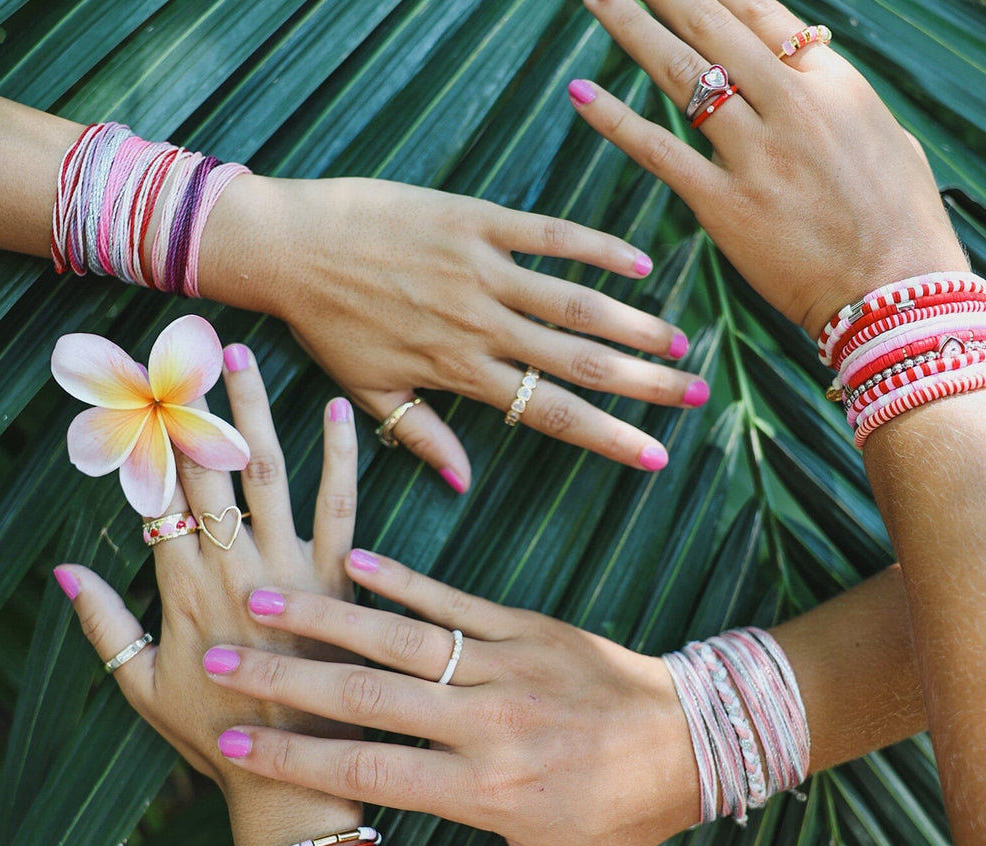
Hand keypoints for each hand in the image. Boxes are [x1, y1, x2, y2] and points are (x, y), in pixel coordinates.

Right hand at [55, 346, 363, 845]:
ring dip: (254, 412)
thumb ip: (104, 626)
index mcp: (184, 590)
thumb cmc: (213, 735)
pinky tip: (339, 412)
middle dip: (193, 405)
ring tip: (242, 356)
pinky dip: (341, 459)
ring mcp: (292, 569)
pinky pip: (341, 509)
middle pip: (208, 471)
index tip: (132, 389)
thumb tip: (63, 570)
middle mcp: (235, 568)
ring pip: (269, 473)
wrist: (293, 775)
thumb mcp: (140, 688)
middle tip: (185, 348)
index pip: (156, 497)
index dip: (143, 439)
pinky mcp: (340, 578)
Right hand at [197, 550, 700, 845]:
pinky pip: (456, 600)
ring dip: (329, 619)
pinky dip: (403, 580)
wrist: (692, 742)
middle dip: (288, 680)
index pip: (372, 770)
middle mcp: (488, 723)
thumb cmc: (618, 818)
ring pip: (404, 640)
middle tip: (220, 661)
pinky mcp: (528, 627)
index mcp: (486, 790)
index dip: (298, 756)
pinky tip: (353, 560)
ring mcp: (508, 667)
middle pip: (371, 697)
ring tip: (265, 602)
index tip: (236, 741)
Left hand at [202, 176, 708, 488]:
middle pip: (581, 362)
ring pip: (577, 302)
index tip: (657, 454)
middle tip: (696, 395)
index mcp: (462, 372)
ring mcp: (483, 270)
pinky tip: (640, 262)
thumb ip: (424, 436)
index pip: (552, 414)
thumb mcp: (371, 392)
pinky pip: (549, 234)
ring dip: (634, 323)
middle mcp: (483, 325)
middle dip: (645, 384)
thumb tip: (464, 484)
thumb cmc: (327, 323)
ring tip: (679, 343)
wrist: (289, 246)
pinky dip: (598, 247)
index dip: (610, 437)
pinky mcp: (476, 221)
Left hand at [572, 0, 967, 336]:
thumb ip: (836, 101)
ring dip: (632, 29)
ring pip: (682, 74)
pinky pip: (658, 151)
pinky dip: (615, 120)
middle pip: (715, 27)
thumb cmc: (899, 221)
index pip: (762, 13)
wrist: (893, 291)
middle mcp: (790, 105)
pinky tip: (581, 91)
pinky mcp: (723, 204)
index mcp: (833, 83)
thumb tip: (810, 74)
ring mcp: (755, 154)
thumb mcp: (883, 137)